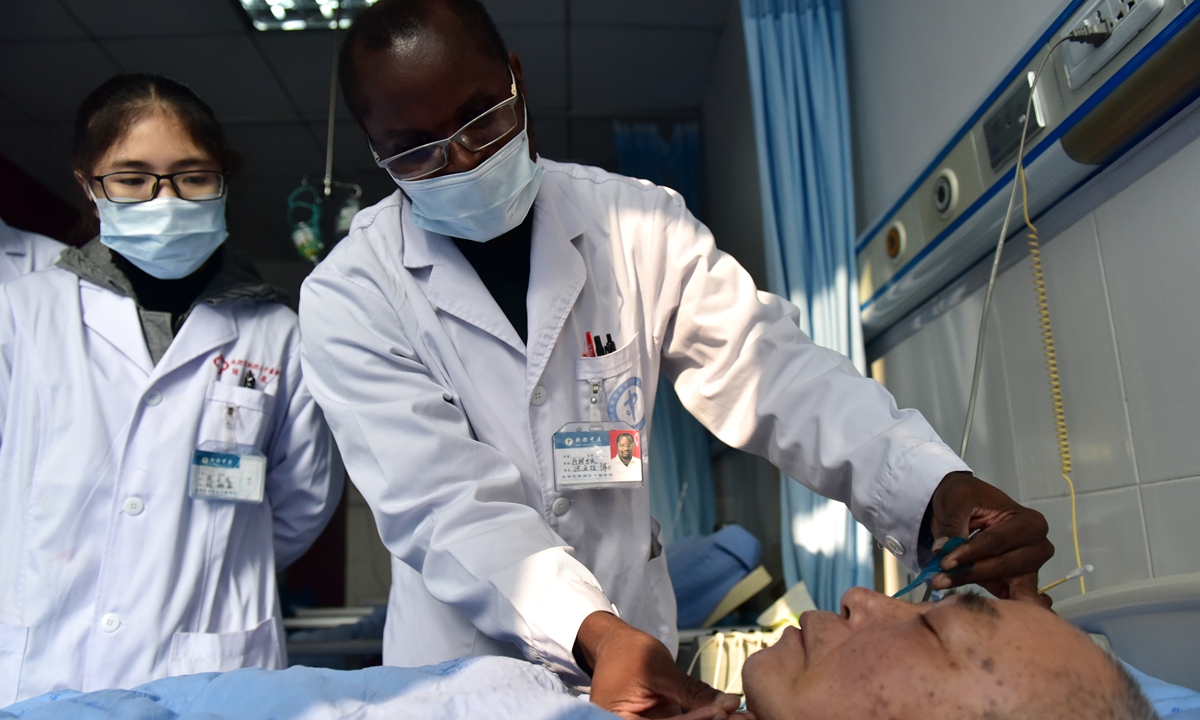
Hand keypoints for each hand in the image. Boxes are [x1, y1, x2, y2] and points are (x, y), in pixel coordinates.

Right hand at [575, 611, 743, 719]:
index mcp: (617, 719)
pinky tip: (719, 713)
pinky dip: (700, 718)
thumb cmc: (629, 652)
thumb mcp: (661, 670)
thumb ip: (692, 691)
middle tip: (726, 715)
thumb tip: (730, 705)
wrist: (616, 645)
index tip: (719, 713)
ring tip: (726, 713)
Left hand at [927, 472, 1053, 605]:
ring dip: (973, 584)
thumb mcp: (956, 499)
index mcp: (1029, 522)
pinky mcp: (1018, 583)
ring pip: (1004, 583)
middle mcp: (1037, 546)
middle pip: (1003, 565)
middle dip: (970, 572)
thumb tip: (944, 549)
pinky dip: (1002, 605)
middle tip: (938, 578)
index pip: (997, 541)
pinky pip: (1013, 597)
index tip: (944, 561)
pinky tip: (992, 612)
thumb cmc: (965, 498)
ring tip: (941, 584)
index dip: (970, 552)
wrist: (963, 506)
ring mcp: (1030, 567)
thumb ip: (953, 523)